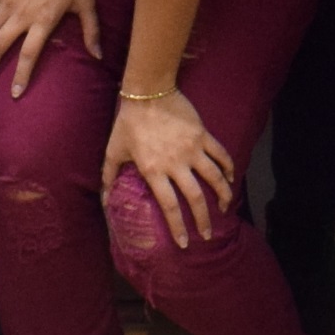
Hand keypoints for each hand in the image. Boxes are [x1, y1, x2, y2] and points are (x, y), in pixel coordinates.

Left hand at [106, 88, 244, 249]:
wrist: (148, 92)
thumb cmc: (128, 123)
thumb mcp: (114, 151)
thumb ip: (108, 176)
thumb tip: (103, 200)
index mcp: (154, 171)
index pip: (170, 206)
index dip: (178, 227)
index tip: (184, 242)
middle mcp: (176, 164)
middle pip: (196, 198)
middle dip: (203, 220)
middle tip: (207, 234)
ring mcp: (192, 149)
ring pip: (215, 178)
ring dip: (223, 195)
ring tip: (225, 208)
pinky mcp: (203, 135)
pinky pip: (221, 154)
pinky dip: (229, 167)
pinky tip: (231, 178)